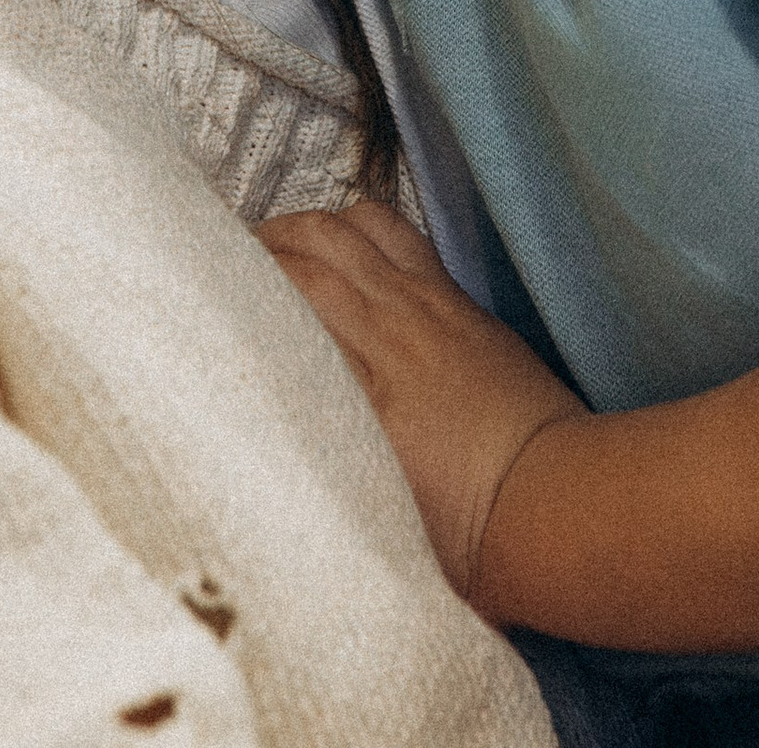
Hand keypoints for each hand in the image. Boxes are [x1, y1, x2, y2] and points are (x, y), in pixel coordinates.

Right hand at [258, 198, 582, 611]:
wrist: (556, 507)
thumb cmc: (465, 536)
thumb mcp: (373, 519)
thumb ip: (322, 479)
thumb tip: (272, 476)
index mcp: (361, 390)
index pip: (281, 309)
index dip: (237, 290)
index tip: (202, 290)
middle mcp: (388, 331)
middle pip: (307, 254)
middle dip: (259, 245)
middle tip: (224, 257)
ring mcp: (428, 306)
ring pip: (349, 230)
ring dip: (305, 224)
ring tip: (275, 238)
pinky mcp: (458, 302)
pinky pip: (397, 234)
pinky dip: (360, 223)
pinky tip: (343, 235)